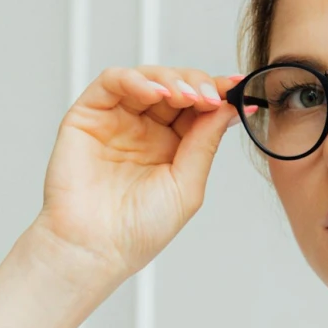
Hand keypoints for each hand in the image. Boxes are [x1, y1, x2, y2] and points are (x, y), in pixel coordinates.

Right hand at [36, 64, 239, 288]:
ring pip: (147, 78)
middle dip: (198, 85)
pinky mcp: (88, 115)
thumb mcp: (187, 185)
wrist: (96, 248)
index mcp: (171, 146)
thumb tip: (230, 107)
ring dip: (171, 80)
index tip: (238, 87)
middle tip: (211, 96)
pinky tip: (156, 93)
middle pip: (175, 86)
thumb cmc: (140, 229)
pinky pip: (112, 82)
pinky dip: (136, 79)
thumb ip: (206, 143)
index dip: (217, 93)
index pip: (197, 108)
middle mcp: (145, 129)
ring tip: (188, 96)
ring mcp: (117, 120)